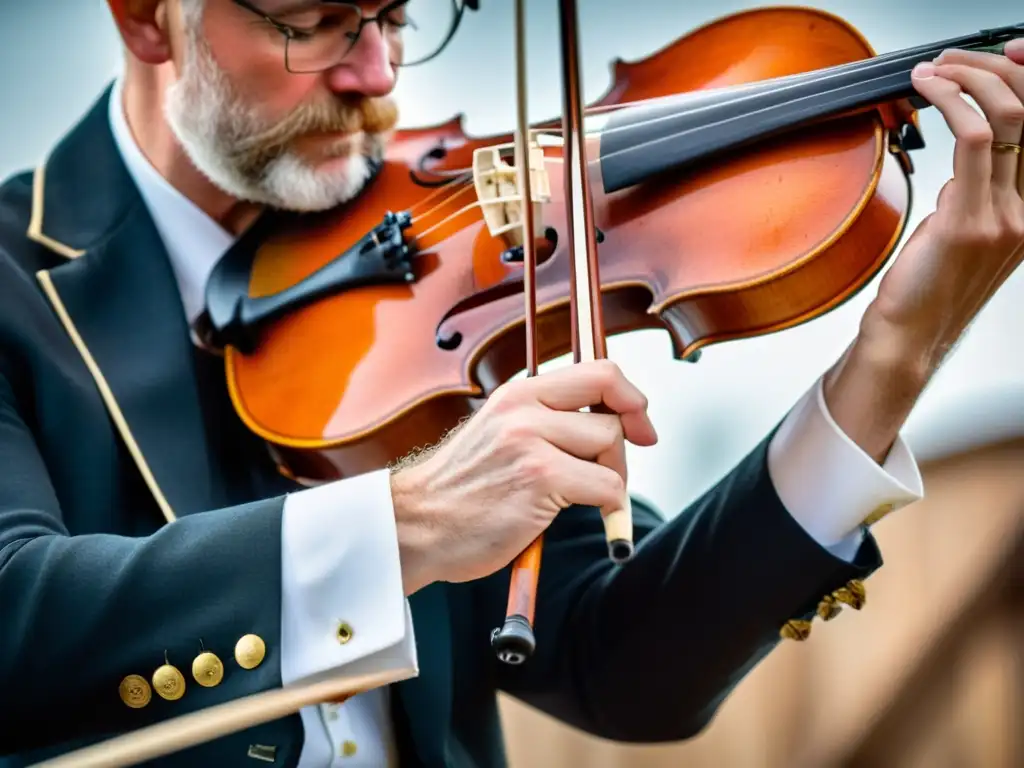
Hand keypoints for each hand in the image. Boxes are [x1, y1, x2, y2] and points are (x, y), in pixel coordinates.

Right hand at [389, 360, 656, 592]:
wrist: (417, 525)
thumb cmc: (461, 492)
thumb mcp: (498, 435)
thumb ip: (544, 422)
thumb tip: (605, 424)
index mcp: (517, 394)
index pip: (597, 372)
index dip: (630, 396)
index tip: (640, 422)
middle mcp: (524, 410)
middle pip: (612, 408)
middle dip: (624, 445)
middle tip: (609, 475)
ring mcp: (531, 442)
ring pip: (611, 446)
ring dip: (610, 478)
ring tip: (580, 499)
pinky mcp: (540, 479)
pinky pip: (606, 488)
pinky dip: (608, 508)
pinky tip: (584, 516)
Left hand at [824, 40, 1023, 461]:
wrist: (905, 340)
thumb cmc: (920, 291)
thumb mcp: (954, 236)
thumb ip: (967, 199)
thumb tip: (962, 170)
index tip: (1003, 54)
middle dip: (995, 70)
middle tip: (955, 58)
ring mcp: (1004, 218)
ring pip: (1009, 118)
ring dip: (968, 79)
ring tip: (933, 67)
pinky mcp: (970, 222)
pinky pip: (976, 142)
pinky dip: (950, 102)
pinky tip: (926, 87)